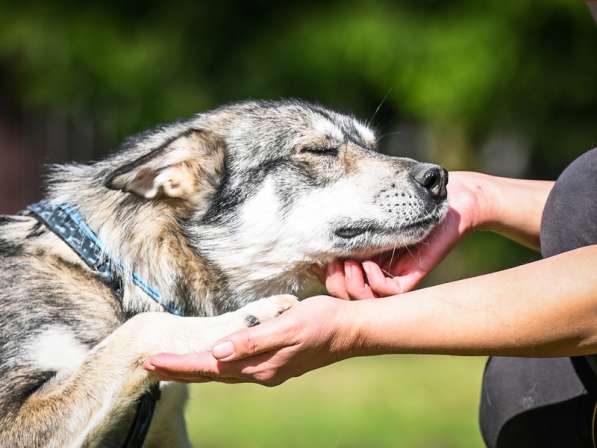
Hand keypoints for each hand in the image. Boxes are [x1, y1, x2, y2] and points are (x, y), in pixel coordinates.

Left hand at [144, 296, 354, 385]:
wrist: (351, 330)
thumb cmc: (322, 322)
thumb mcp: (287, 326)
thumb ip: (252, 341)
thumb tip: (217, 352)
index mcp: (259, 365)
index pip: (209, 366)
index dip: (179, 364)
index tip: (152, 361)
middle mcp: (260, 372)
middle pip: (211, 374)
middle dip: (179, 371)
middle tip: (149, 366)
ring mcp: (268, 369)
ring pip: (222, 372)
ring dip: (195, 370)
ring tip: (171, 366)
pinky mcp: (275, 362)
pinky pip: (236, 368)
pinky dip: (215, 365)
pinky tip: (212, 361)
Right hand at [325, 171, 490, 298]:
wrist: (451, 197)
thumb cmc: (413, 195)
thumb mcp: (371, 208)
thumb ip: (349, 220)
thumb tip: (315, 230)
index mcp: (363, 257)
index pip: (335, 279)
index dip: (322, 275)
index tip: (317, 258)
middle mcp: (377, 272)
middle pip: (345, 297)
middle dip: (333, 284)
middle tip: (332, 265)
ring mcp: (393, 276)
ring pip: (364, 301)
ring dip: (351, 285)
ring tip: (349, 265)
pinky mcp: (411, 277)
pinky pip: (388, 294)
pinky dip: (374, 283)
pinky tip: (369, 264)